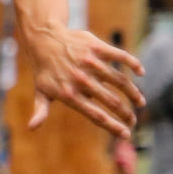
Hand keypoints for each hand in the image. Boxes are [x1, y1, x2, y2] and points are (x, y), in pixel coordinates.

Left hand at [19, 23, 142, 136]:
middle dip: (126, 114)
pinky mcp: (97, 47)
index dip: (113, 127)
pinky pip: (120, 56)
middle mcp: (82, 80)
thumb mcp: (40, 91)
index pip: (96, 116)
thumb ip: (40, 110)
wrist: (44, 39)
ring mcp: (91, 63)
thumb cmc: (44, 70)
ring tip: (140, 102)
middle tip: (133, 121)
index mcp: (70, 95)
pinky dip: (133, 64)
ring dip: (134, 93)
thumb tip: (31, 128)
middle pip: (112, 101)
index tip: (126, 134)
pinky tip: (140, 73)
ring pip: (120, 81)